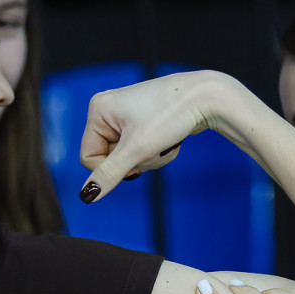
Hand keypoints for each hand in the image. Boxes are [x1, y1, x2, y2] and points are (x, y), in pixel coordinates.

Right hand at [78, 71, 242, 202]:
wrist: (207, 97)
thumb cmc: (170, 115)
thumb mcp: (137, 149)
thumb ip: (110, 174)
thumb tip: (87, 196)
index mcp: (98, 109)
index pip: (89, 158)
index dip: (112, 168)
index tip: (135, 159)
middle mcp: (108, 109)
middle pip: (111, 158)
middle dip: (136, 161)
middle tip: (155, 146)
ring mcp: (126, 115)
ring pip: (128, 157)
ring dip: (149, 158)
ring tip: (165, 142)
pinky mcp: (143, 120)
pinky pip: (141, 149)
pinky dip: (156, 151)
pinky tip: (170, 139)